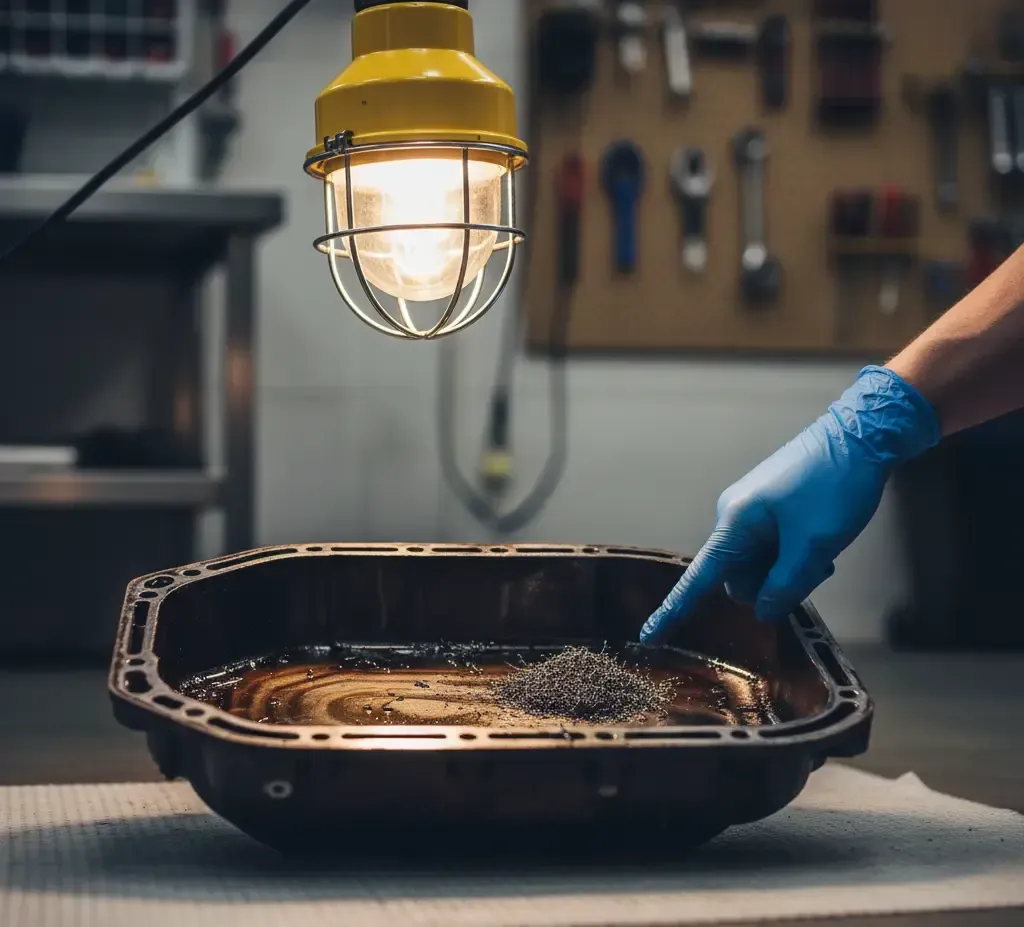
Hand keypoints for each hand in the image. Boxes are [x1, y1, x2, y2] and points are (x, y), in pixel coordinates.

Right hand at [641, 367, 939, 642]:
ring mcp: (751, 510)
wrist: (861, 434)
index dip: (675, 610)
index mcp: (735, 522)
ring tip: (823, 553)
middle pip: (739, 576)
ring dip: (786, 570)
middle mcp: (734, 516)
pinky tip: (818, 543)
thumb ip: (786, 586)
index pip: (699, 578)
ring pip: (759, 564)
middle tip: (815, 570)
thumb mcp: (815, 545)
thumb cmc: (835, 486)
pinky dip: (791, 555)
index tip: (649, 636)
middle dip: (771, 586)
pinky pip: (769, 546)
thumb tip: (763, 612)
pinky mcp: (768, 506)